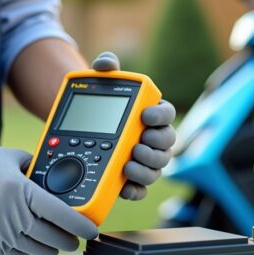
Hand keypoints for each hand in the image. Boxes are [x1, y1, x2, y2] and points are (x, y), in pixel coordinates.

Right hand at [0, 126, 98, 254]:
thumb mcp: (13, 159)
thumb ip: (37, 171)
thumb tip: (59, 182)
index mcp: (20, 191)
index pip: (60, 214)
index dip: (80, 225)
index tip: (91, 231)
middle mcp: (9, 214)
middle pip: (51, 237)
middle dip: (68, 241)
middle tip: (75, 239)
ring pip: (34, 249)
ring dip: (49, 248)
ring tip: (56, 244)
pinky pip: (14, 252)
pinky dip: (26, 249)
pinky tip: (31, 242)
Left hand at [91, 52, 176, 199]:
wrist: (86, 128)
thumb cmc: (103, 104)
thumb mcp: (102, 83)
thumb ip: (106, 68)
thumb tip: (105, 64)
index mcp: (151, 113)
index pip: (166, 113)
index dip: (160, 115)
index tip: (145, 115)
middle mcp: (154, 139)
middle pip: (167, 143)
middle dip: (156, 144)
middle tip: (139, 141)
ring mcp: (146, 161)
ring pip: (157, 168)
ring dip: (146, 167)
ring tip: (129, 163)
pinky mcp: (134, 179)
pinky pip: (141, 189)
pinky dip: (135, 190)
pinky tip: (124, 187)